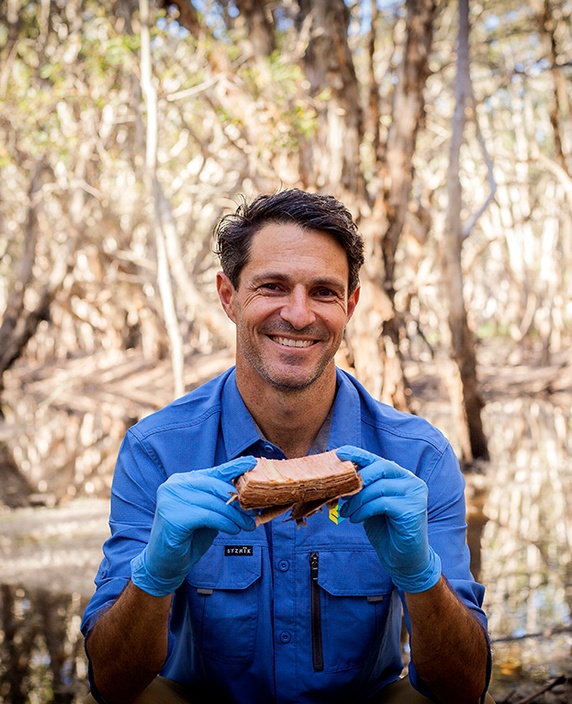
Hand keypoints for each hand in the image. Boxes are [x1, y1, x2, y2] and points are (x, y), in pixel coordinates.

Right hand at [131, 456, 256, 596]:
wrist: (165, 565)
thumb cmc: (189, 538)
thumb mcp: (208, 513)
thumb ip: (220, 500)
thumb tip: (247, 493)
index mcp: (182, 480)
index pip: (213, 471)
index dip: (234, 467)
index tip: (252, 462)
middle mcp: (174, 485)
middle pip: (215, 486)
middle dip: (238, 500)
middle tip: (254, 513)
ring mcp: (171, 499)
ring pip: (214, 502)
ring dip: (235, 515)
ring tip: (248, 525)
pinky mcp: (172, 516)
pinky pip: (208, 516)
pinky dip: (225, 523)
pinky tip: (234, 530)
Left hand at [336, 445, 440, 592]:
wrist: (404, 560)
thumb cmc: (386, 530)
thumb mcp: (370, 505)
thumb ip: (362, 490)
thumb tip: (340, 478)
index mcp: (401, 476)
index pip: (377, 460)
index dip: (358, 454)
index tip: (339, 452)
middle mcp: (411, 481)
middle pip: (380, 468)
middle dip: (357, 479)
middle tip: (341, 494)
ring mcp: (415, 494)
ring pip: (378, 487)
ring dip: (357, 500)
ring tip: (346, 512)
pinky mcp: (413, 509)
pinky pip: (382, 503)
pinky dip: (364, 510)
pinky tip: (356, 519)